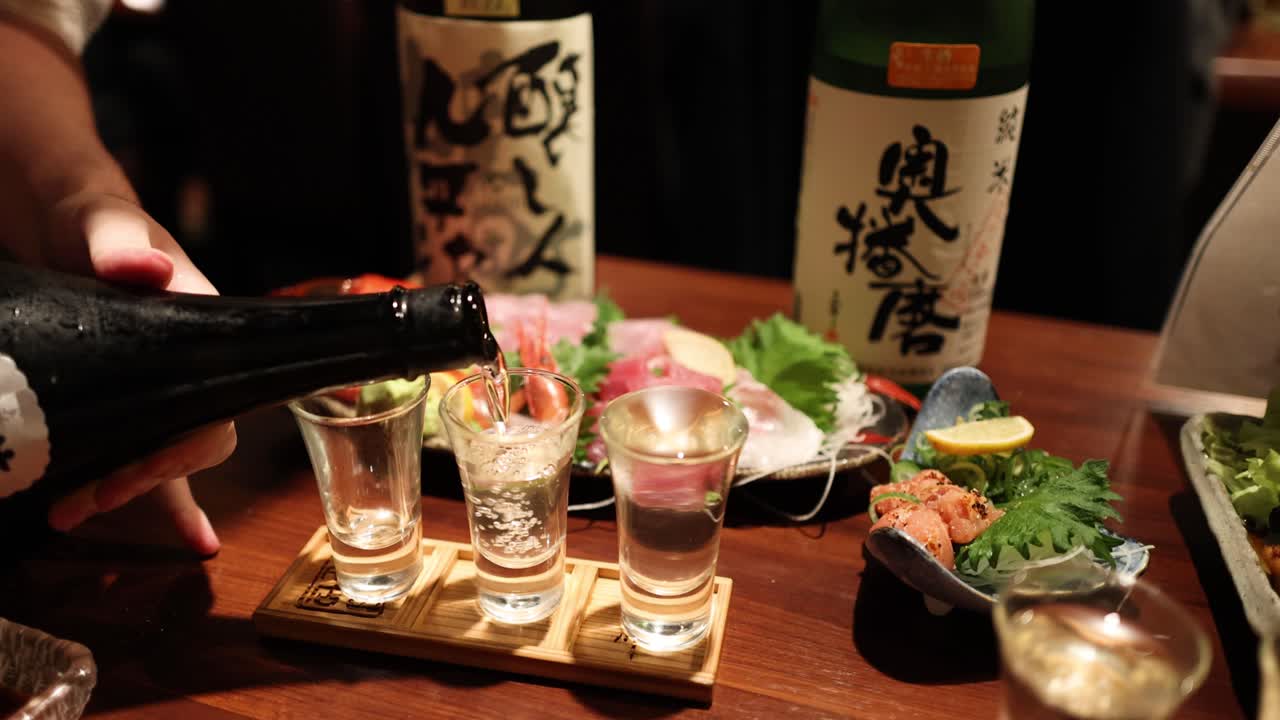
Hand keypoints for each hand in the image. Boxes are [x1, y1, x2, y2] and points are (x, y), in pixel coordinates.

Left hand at [42, 191, 235, 554]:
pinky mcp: (127, 394)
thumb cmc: (94, 214)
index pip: (217, 406)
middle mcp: (194, 365)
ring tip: (69, 514)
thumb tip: (145, 269)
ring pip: (167, 454)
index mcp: (206, 330)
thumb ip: (121, 241)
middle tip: (82, 501)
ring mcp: (162, 384)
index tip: (130, 471)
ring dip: (128, 490)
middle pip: (194, 442)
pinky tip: (191, 540)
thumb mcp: (104, 221)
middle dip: (143, 480)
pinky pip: (148, 453)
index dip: (180, 449)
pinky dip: (161, 497)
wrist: (60, 213)